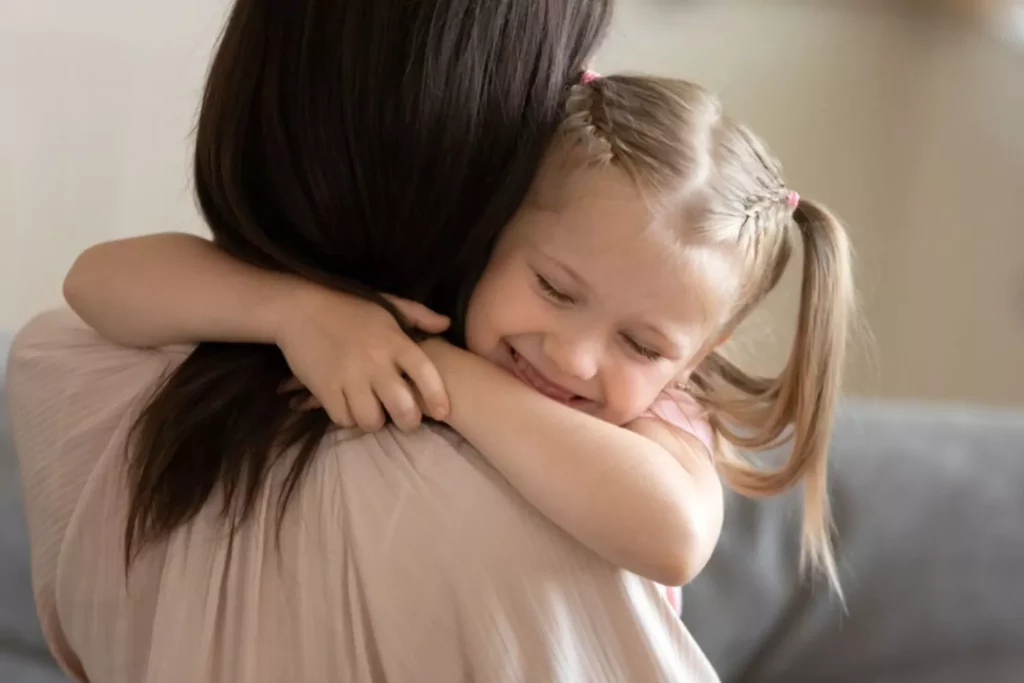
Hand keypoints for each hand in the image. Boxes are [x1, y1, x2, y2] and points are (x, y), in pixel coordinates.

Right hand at [274, 283, 450, 431]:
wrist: (299, 307)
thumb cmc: (348, 306)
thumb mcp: (386, 304)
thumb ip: (417, 315)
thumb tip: (446, 324)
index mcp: (394, 341)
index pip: (425, 373)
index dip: (437, 396)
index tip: (442, 412)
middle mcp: (375, 361)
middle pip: (402, 408)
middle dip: (409, 422)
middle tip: (406, 421)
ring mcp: (348, 376)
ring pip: (372, 420)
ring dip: (374, 421)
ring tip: (374, 414)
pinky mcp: (324, 387)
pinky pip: (343, 418)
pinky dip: (348, 418)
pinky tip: (349, 408)